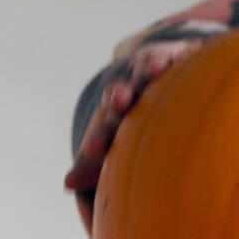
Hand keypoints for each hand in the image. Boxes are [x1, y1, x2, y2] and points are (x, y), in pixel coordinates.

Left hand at [64, 38, 201, 195]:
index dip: (101, 136)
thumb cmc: (136, 119)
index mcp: (114, 114)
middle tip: (120, 102)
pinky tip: (171, 61)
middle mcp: (130, 90)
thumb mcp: (119, 141)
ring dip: (146, 68)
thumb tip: (66, 184)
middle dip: (120, 97)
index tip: (94, 148)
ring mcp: (149, 72)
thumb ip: (95, 165)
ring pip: (143, 69)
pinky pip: (169, 54)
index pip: (105, 125)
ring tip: (156, 69)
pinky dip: (168, 55)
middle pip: (121, 93)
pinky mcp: (172, 56)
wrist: (155, 71)